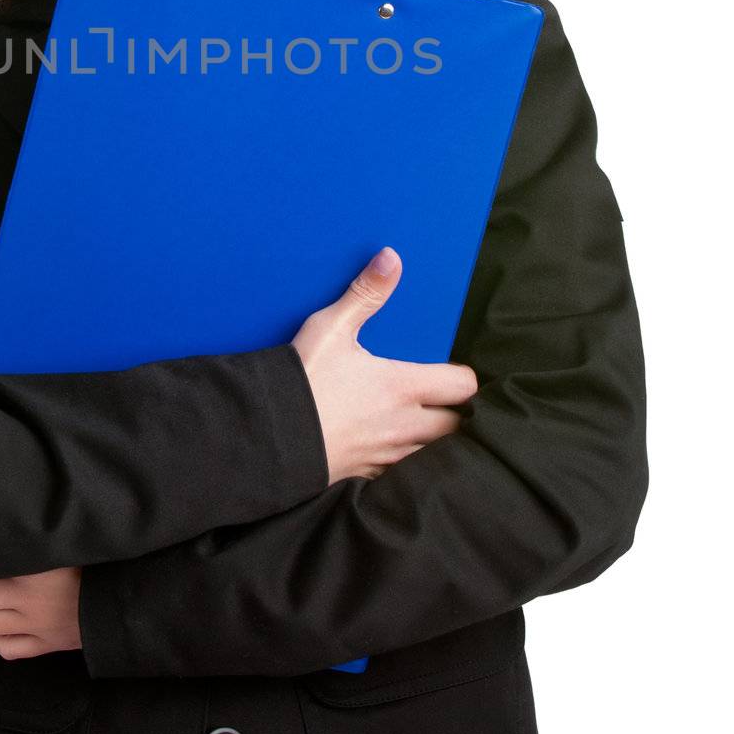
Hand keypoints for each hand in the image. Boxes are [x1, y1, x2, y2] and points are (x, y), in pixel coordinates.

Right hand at [289, 247, 478, 482]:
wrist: (268, 436)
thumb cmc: (302, 381)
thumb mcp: (330, 329)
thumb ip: (364, 295)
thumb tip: (392, 258)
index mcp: (403, 386)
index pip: (464, 386)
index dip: (462, 377)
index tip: (449, 371)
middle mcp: (404, 425)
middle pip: (456, 426)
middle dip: (453, 412)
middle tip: (438, 398)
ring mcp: (388, 455)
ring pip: (432, 452)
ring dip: (431, 439)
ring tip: (416, 421)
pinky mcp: (368, 475)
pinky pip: (402, 472)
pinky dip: (403, 460)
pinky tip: (385, 444)